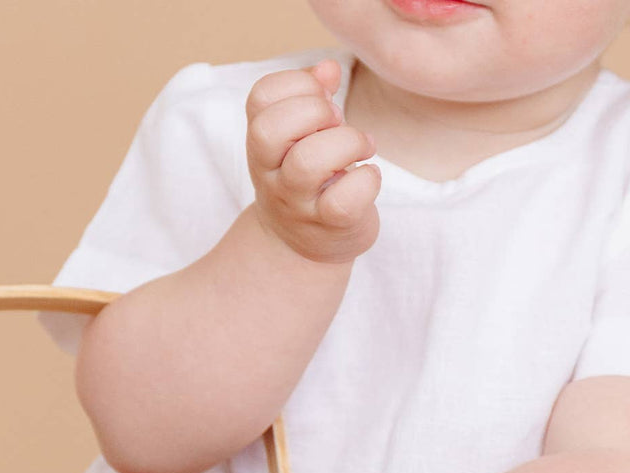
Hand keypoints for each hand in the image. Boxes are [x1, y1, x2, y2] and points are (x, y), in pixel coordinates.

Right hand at [246, 58, 381, 264]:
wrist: (302, 247)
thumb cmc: (309, 180)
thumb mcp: (301, 135)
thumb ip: (312, 96)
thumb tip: (328, 69)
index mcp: (263, 145)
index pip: (260, 98)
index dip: (297, 84)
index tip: (322, 97)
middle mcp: (271, 175)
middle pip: (270, 130)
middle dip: (315, 112)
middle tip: (338, 122)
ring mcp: (297, 203)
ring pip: (308, 162)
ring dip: (347, 142)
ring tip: (363, 146)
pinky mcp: (329, 225)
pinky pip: (344, 199)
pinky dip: (367, 179)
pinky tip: (369, 176)